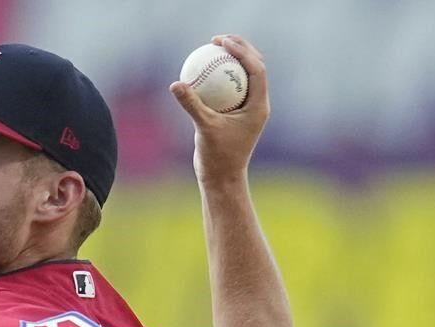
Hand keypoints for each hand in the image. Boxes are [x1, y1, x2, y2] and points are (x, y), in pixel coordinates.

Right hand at [169, 34, 269, 184]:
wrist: (221, 179)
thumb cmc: (217, 157)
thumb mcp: (203, 129)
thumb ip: (191, 104)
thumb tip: (176, 84)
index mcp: (258, 106)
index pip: (256, 70)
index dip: (243, 51)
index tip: (224, 42)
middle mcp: (257, 104)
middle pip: (254, 67)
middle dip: (240, 49)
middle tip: (219, 39)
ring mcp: (247, 109)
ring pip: (242, 76)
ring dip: (231, 60)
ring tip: (213, 47)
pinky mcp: (235, 114)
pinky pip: (229, 88)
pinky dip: (218, 77)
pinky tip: (202, 70)